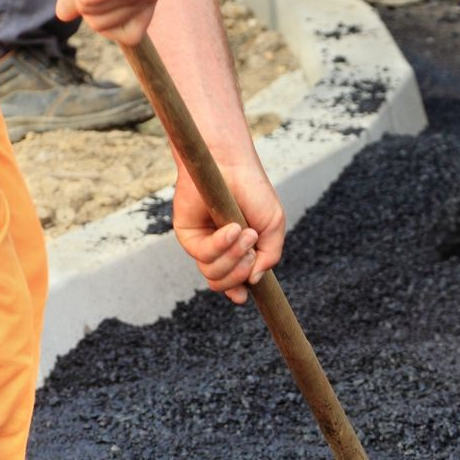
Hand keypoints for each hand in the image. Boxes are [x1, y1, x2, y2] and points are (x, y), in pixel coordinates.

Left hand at [174, 157, 284, 302]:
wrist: (231, 164)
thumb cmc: (253, 191)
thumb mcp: (272, 226)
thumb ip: (270, 256)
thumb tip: (254, 281)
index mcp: (237, 253)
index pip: (233, 283)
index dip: (237, 291)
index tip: (243, 295)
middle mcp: (217, 251)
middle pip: (223, 283)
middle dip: (241, 271)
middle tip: (252, 246)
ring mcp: (201, 244)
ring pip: (213, 274)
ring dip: (234, 258)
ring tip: (245, 233)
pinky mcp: (187, 234)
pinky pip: (203, 254)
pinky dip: (221, 245)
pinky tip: (232, 228)